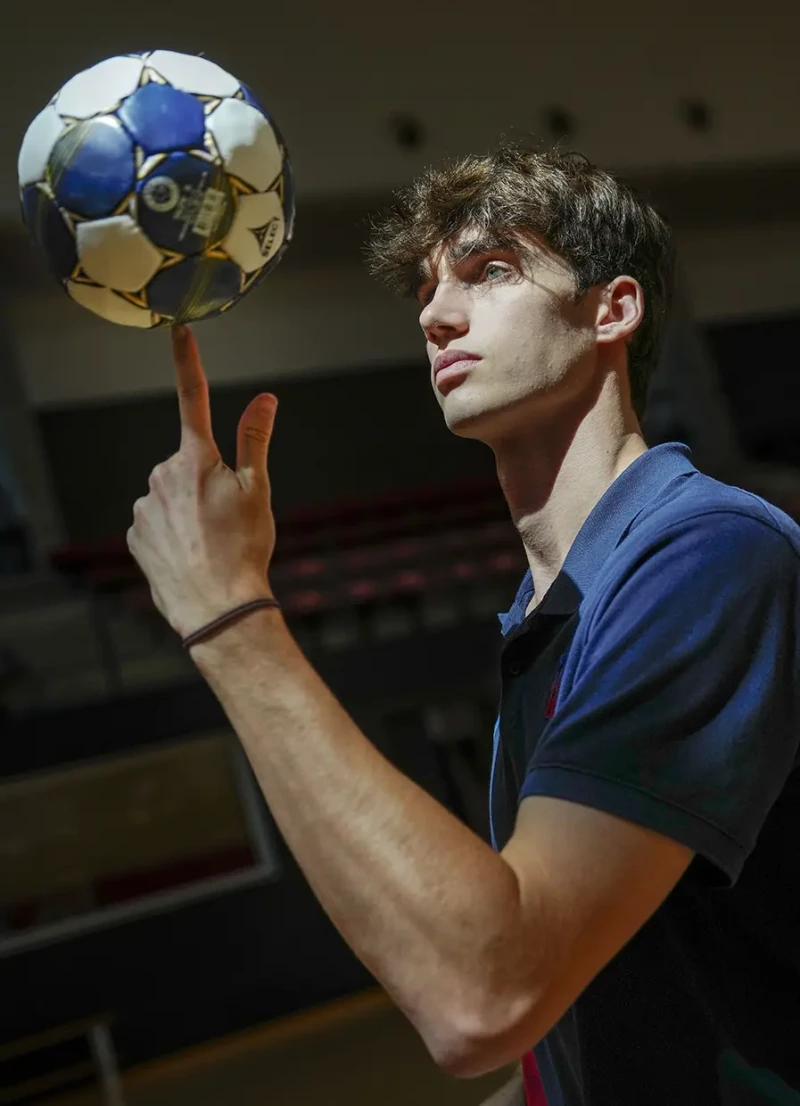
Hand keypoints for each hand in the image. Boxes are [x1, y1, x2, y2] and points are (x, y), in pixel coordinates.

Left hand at [127, 326, 276, 638]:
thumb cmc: (244, 548)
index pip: (194, 398)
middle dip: (204, 480)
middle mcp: (162, 474)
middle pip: (187, 463)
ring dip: (187, 510)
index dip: (188, 361)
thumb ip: (256, 439)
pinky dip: (172, 533)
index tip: (180, 330)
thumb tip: (265, 398)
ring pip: (170, 495)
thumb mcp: (258, 491)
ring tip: (209, 542)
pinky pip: (155, 523)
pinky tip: (189, 554)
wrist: (216, 606)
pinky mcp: (134, 535)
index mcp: (196, 458)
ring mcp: (144, 506)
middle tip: (228, 517)